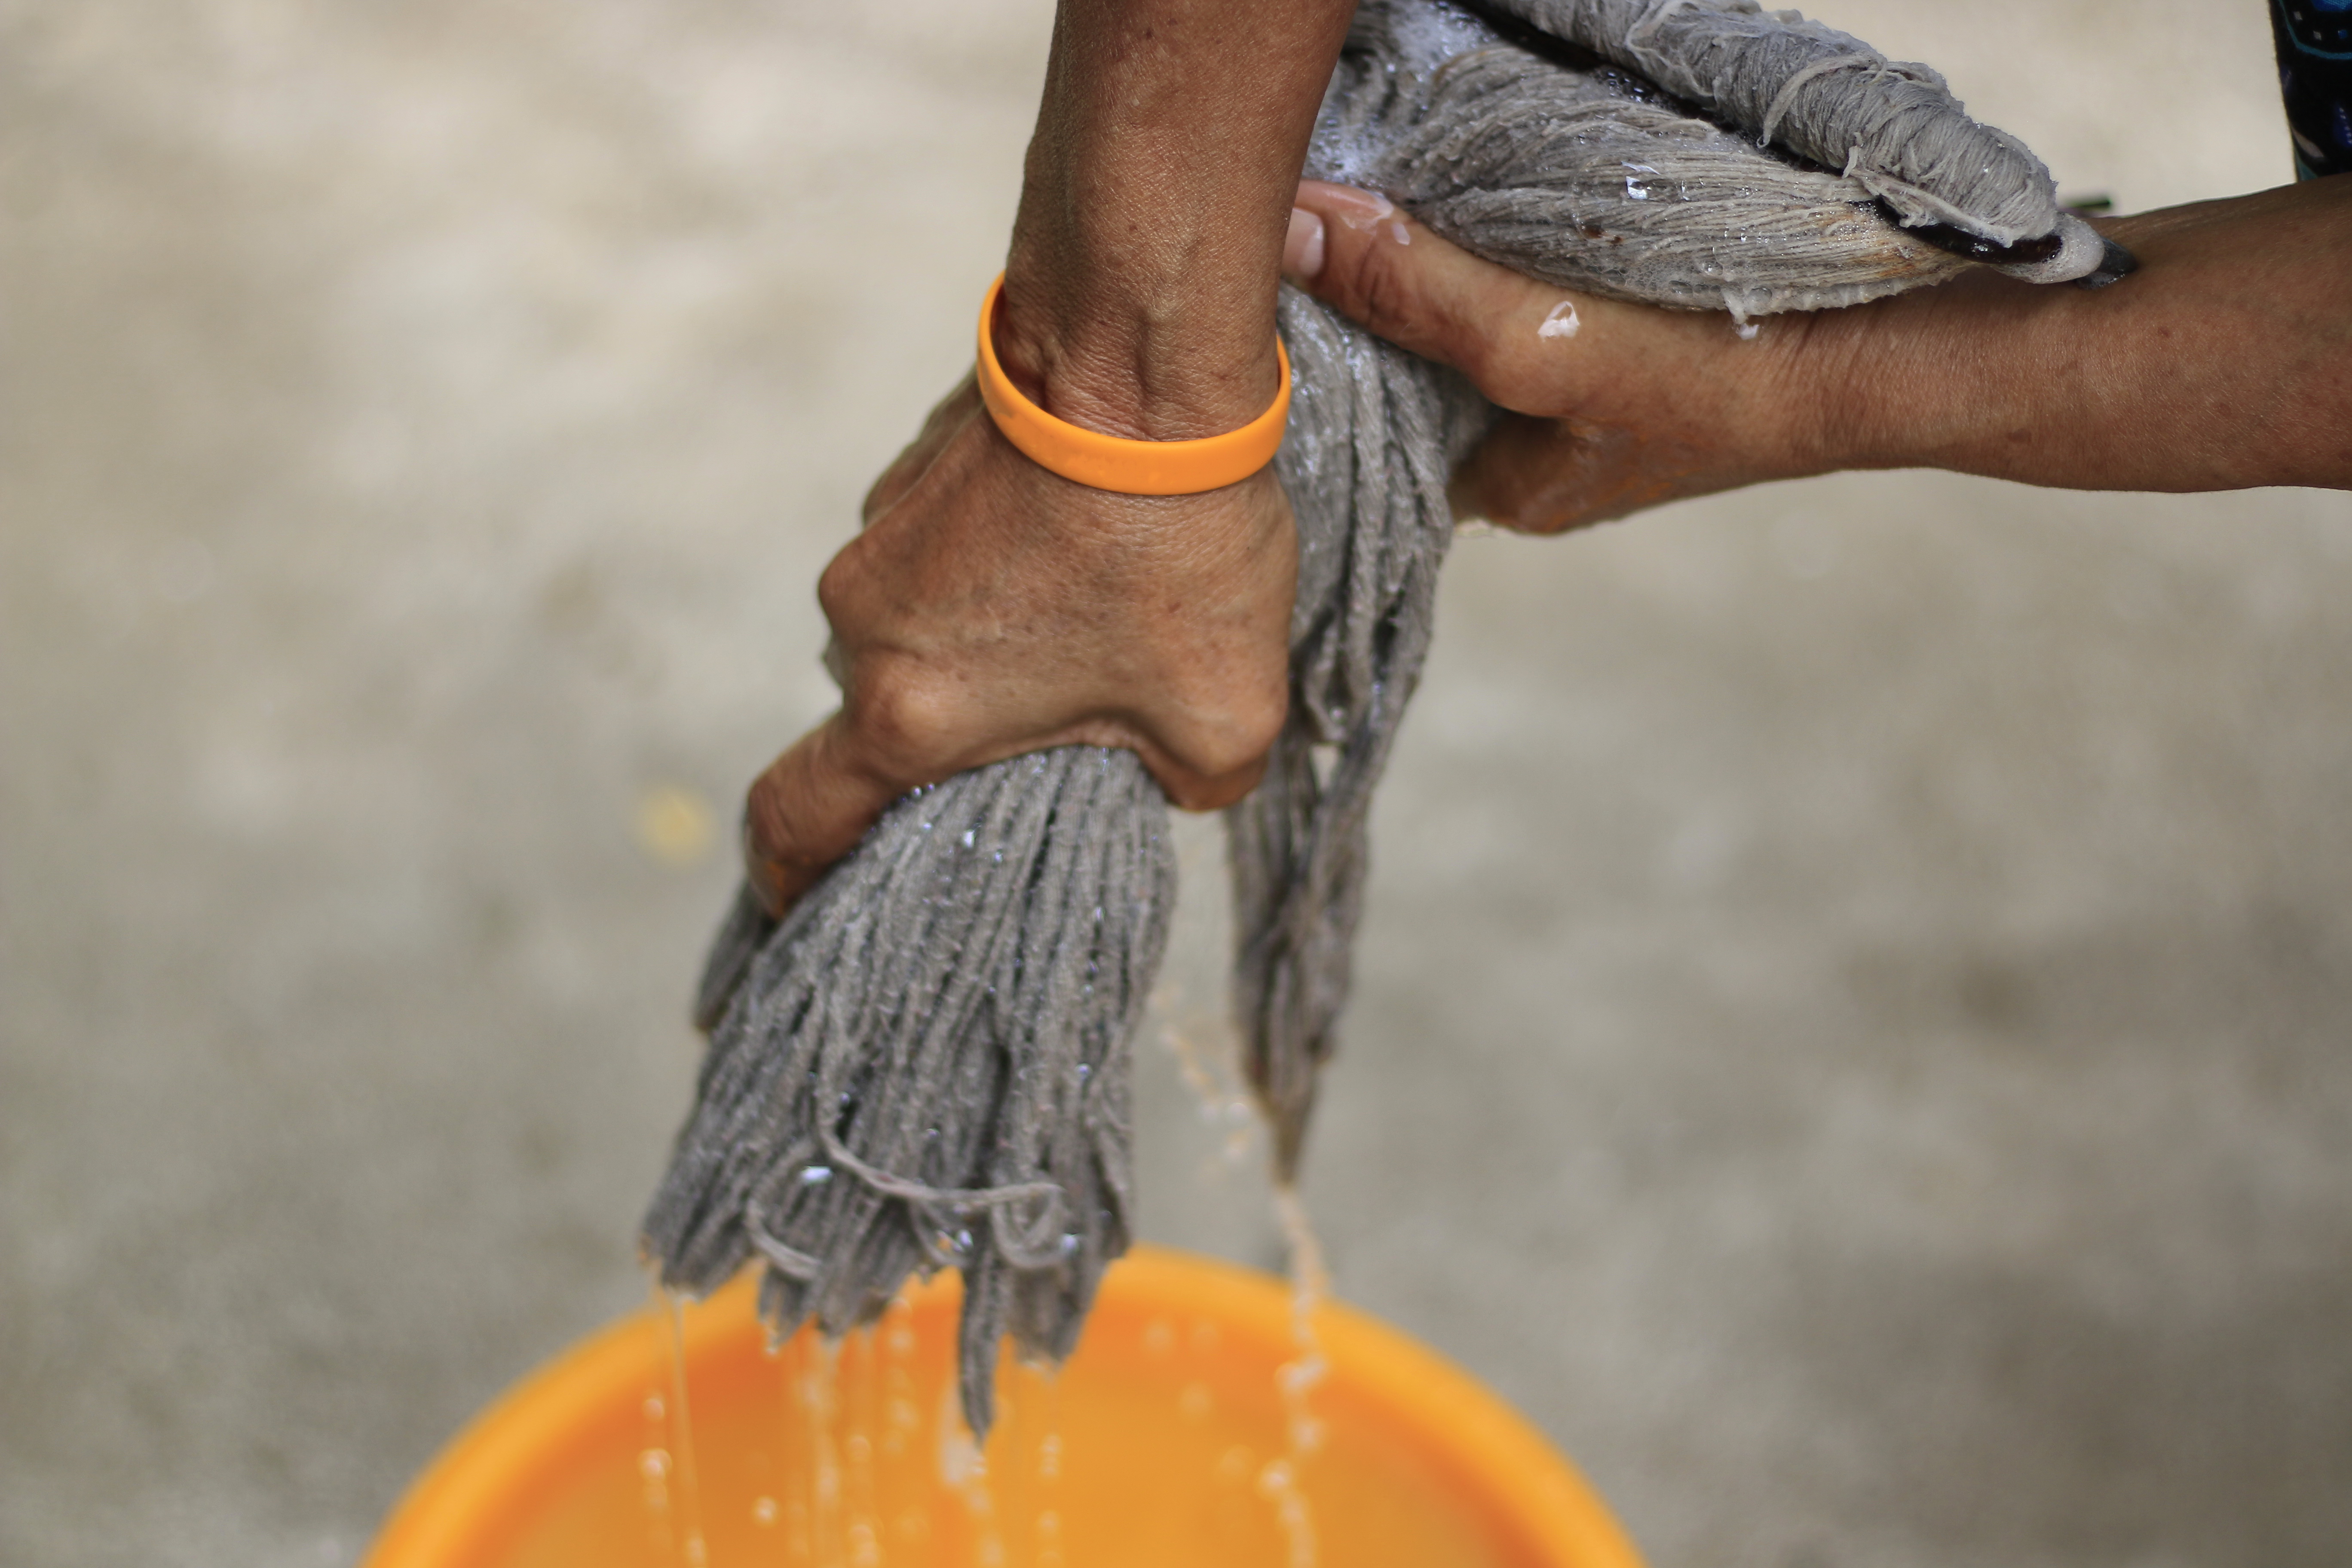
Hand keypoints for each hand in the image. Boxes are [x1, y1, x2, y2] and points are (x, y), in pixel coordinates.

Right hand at [741, 374, 1294, 916]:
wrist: (1146, 361)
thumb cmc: (1175, 547)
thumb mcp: (1226, 720)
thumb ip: (1187, 789)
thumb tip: (1169, 776)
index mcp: (908, 712)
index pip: (797, 816)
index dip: (788, 878)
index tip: (798, 905)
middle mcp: (865, 627)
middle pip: (884, 720)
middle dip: (956, 743)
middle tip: (1048, 735)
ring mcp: (881, 539)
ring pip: (921, 633)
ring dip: (991, 647)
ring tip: (1097, 622)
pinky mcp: (914, 471)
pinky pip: (943, 556)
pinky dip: (999, 572)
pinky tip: (1085, 551)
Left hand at [1282, 180, 1836, 533]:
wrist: (1896, 344)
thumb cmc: (1726, 373)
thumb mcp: (1540, 342)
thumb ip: (1418, 295)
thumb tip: (1299, 229)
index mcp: (1507, 493)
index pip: (1376, 430)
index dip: (1331, 355)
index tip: (1293, 277)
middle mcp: (1540, 457)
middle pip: (1423, 374)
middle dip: (1386, 299)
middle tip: (1341, 211)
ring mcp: (1591, 401)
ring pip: (1481, 326)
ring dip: (1448, 260)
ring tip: (1403, 189)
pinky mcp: (1638, 342)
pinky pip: (1540, 293)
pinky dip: (1513, 247)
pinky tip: (1491, 192)